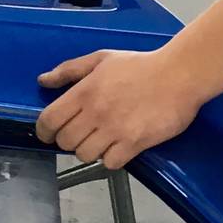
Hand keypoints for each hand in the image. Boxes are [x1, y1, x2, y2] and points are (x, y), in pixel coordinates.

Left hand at [34, 46, 202, 169]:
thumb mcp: (101, 59)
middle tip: (80, 134)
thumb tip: (43, 80)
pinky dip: (110, 158)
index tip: (49, 133)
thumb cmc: (141, 65)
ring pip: (84, 155)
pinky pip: (110, 163)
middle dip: (68, 140)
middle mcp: (96, 112)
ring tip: (100, 140)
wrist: (179, 75)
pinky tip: (117, 147)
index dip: (44, 131)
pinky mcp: (134, 143)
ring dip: (89, 150)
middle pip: (65, 141)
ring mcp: (115, 129)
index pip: (50, 120)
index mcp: (85, 91)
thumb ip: (69, 70)